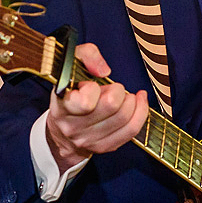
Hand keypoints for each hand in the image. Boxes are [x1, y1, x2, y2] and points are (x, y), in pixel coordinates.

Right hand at [45, 43, 148, 172]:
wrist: (60, 131)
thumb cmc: (69, 94)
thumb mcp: (69, 66)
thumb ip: (86, 55)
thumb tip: (104, 71)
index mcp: (62, 107)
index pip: (85, 101)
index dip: (93, 88)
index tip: (91, 84)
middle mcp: (73, 127)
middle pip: (111, 106)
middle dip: (118, 91)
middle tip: (113, 88)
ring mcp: (89, 140)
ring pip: (124, 118)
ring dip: (131, 101)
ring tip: (125, 96)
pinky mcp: (104, 147)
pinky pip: (131, 130)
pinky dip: (141, 112)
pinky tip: (138, 101)